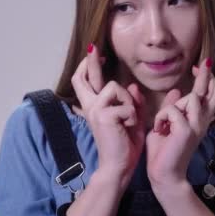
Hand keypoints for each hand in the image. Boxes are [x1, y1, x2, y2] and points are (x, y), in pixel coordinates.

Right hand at [71, 44, 144, 188]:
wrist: (118, 167)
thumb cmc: (125, 146)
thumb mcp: (132, 120)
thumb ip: (131, 102)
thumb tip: (132, 86)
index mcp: (95, 107)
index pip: (84, 81)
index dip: (88, 66)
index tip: (96, 54)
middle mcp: (90, 107)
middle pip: (82, 77)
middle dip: (89, 61)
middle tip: (94, 48)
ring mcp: (95, 111)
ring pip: (115, 87)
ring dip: (128, 101)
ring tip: (129, 119)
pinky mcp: (103, 116)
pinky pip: (126, 105)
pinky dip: (133, 115)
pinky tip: (128, 128)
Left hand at [146, 58, 214, 190]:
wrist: (164, 174)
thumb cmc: (163, 152)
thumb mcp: (167, 124)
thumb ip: (173, 108)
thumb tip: (177, 91)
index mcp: (198, 121)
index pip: (209, 96)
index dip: (207, 80)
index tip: (198, 68)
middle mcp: (202, 122)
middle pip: (211, 93)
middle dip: (207, 76)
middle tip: (204, 63)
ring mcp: (196, 126)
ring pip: (189, 98)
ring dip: (171, 107)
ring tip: (163, 125)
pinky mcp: (187, 130)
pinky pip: (172, 110)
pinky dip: (161, 118)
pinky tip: (160, 131)